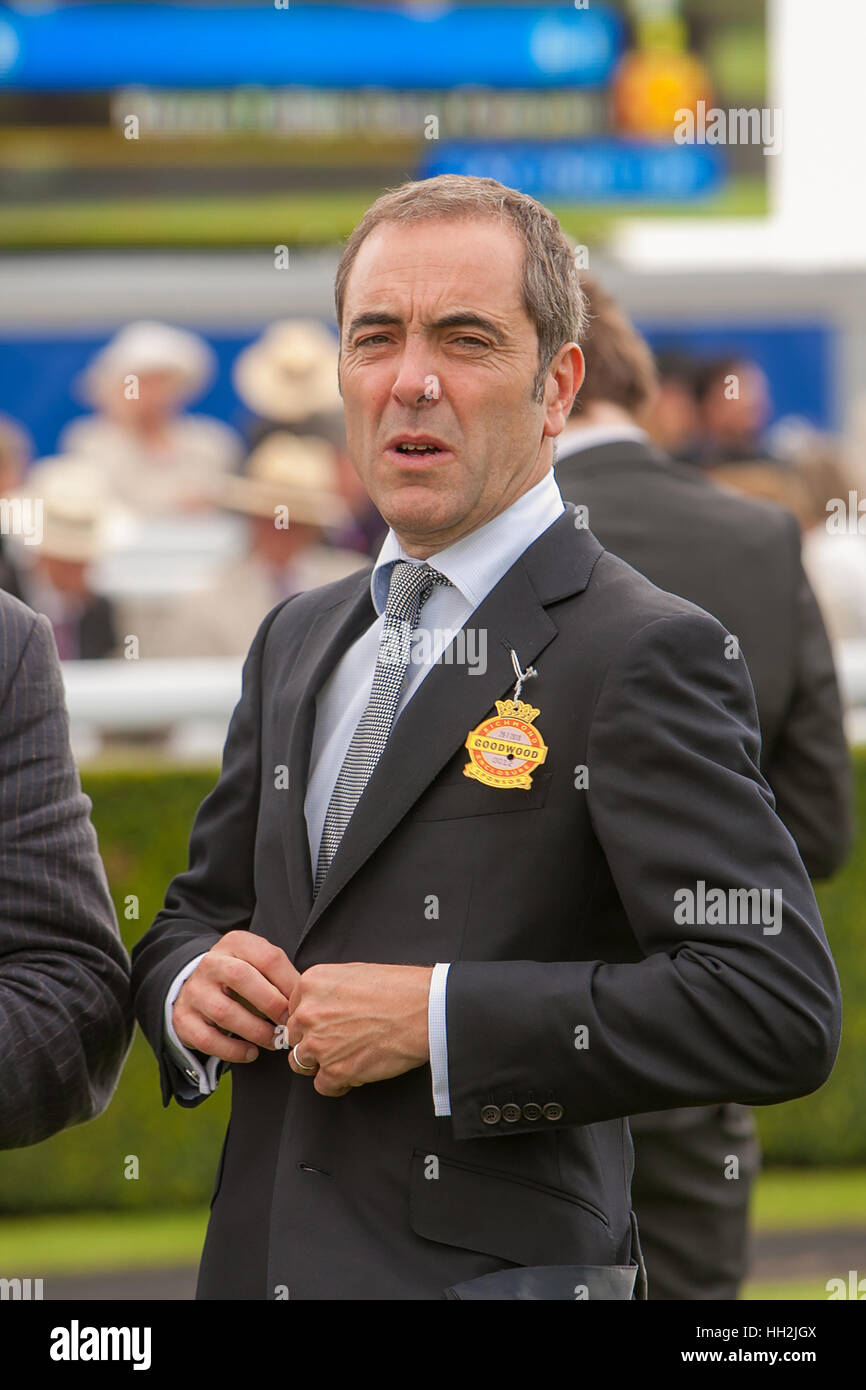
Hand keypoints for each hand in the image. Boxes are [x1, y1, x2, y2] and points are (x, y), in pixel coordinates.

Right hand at [173, 930, 299, 1063]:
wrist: (198, 986)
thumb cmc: (243, 978)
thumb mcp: (259, 965)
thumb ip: (281, 976)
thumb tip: (308, 1000)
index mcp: (235, 943)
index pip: (268, 957)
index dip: (290, 983)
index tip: (303, 1004)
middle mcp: (211, 963)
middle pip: (242, 978)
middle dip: (271, 1004)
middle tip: (289, 1024)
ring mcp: (194, 990)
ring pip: (224, 1011)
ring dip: (255, 1031)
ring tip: (274, 1041)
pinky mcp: (182, 1018)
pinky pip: (207, 1038)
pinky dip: (233, 1050)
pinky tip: (251, 1053)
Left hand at [286, 963, 432, 1096]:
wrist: (425, 1010)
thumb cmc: (399, 989)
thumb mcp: (354, 973)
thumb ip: (328, 990)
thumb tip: (320, 1007)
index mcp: (311, 984)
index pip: (294, 1009)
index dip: (311, 1020)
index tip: (325, 1025)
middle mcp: (308, 1013)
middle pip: (294, 1037)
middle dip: (313, 1041)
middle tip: (337, 1042)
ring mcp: (319, 1044)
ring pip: (301, 1062)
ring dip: (321, 1063)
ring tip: (345, 1058)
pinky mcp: (335, 1071)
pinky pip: (322, 1085)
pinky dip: (337, 1083)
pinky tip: (354, 1072)